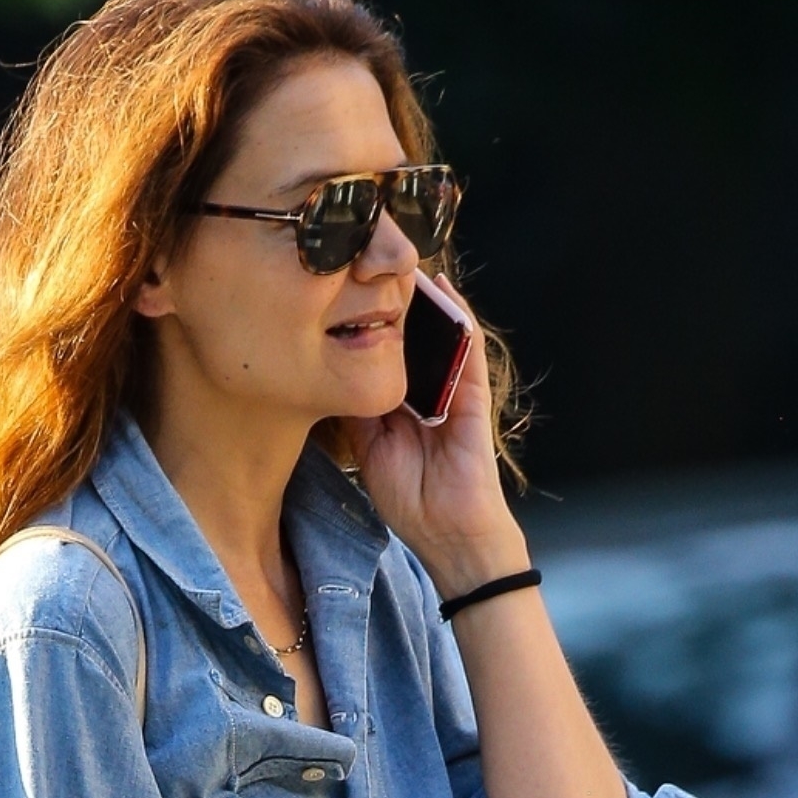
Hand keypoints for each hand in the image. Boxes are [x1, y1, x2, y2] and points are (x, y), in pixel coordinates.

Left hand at [341, 291, 527, 601]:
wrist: (450, 534)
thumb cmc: (411, 502)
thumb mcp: (367, 451)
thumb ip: (354, 412)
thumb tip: (325, 371)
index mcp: (398, 403)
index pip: (379, 352)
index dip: (363, 323)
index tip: (337, 292)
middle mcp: (424, 389)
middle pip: (407, 335)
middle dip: (389, 302)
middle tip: (365, 264)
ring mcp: (450, 388)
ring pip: (436, 332)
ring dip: (422, 299)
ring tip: (399, 263)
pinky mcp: (472, 393)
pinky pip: (467, 347)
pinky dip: (458, 316)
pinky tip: (442, 290)